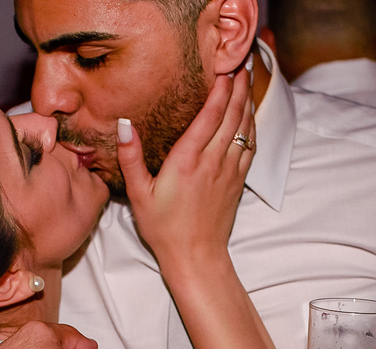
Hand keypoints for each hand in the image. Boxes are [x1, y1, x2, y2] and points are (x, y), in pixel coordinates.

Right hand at [117, 69, 254, 276]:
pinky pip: (250, 148)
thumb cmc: (164, 228)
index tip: (224, 69)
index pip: (210, 115)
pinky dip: (251, 128)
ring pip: (244, 129)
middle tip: (242, 65)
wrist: (196, 257)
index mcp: (187, 161)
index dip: (220, 89)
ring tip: (249, 82)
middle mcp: (213, 162)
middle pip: (232, 116)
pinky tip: (250, 117)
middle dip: (239, 88)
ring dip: (247, 103)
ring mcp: (229, 172)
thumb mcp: (138, 194)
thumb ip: (130, 157)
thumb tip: (124, 124)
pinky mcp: (237, 183)